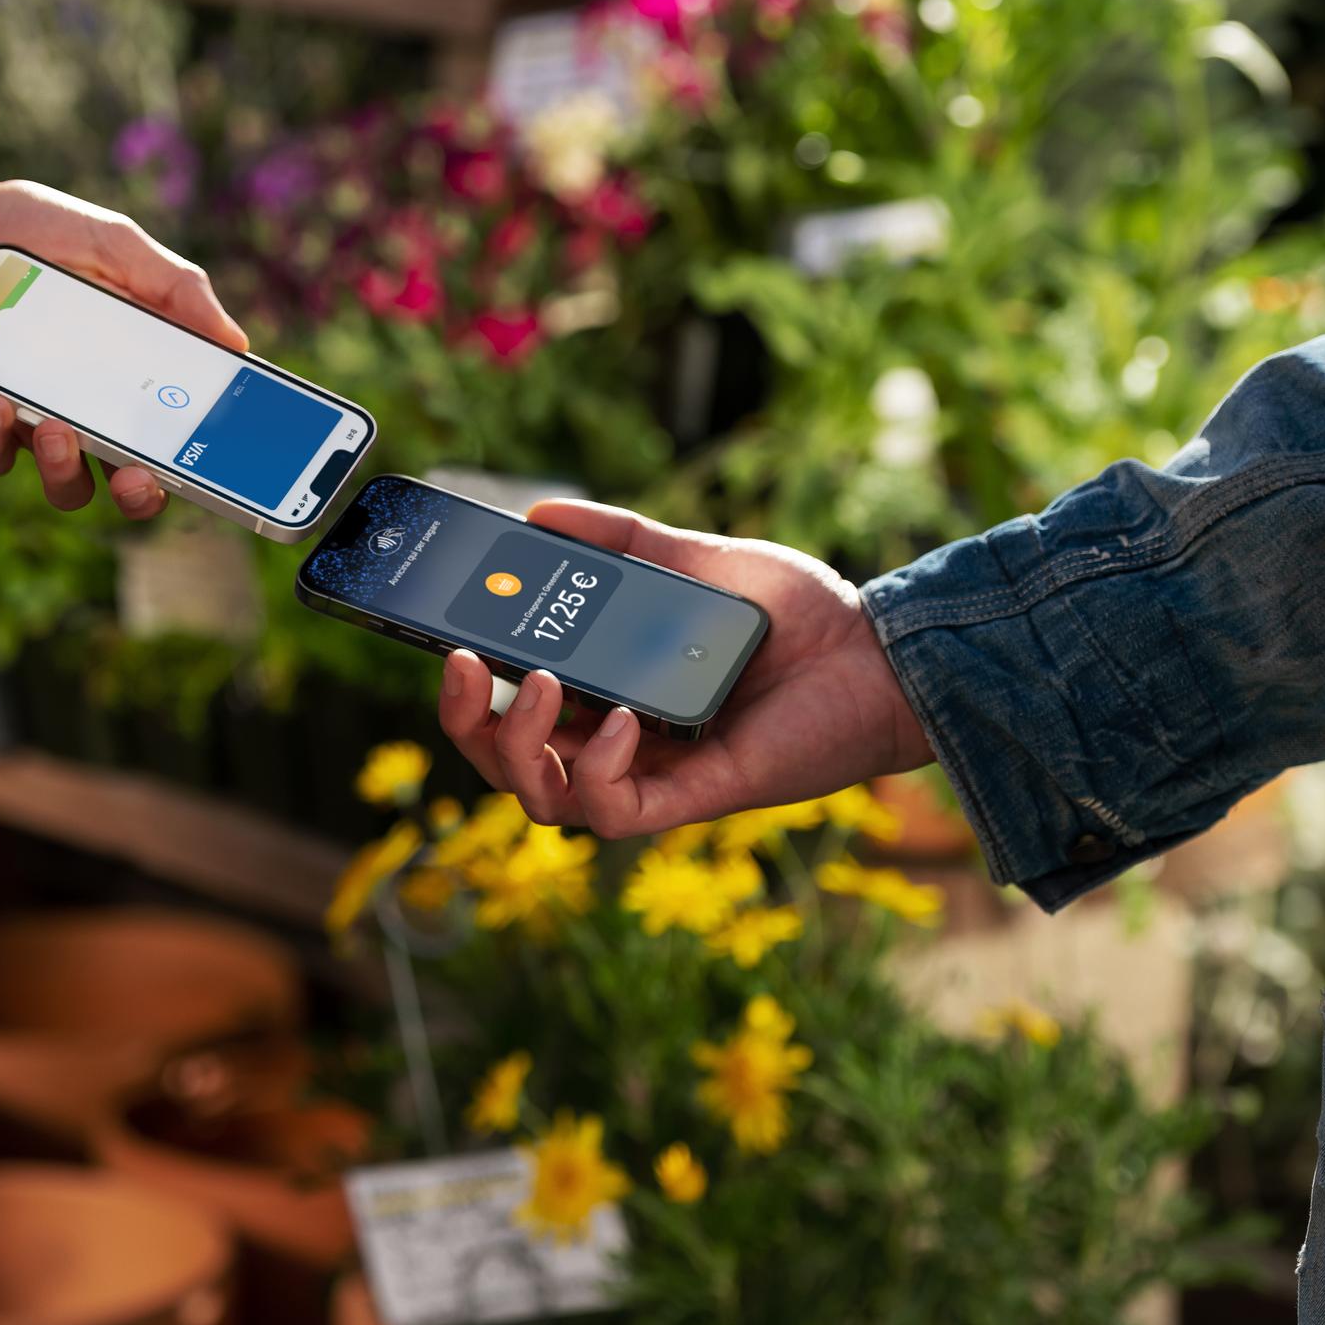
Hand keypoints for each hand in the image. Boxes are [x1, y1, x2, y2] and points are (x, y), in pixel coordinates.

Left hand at [0, 156, 247, 519]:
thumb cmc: (33, 229)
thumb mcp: (114, 243)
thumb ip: (175, 286)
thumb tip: (238, 342)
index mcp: (137, 371)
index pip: (180, 433)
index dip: (203, 462)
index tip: (219, 468)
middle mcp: (93, 407)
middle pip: (132, 480)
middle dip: (140, 494)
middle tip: (136, 476)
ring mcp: (35, 418)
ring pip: (66, 483)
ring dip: (66, 470)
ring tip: (55, 430)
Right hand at [438, 501, 933, 837]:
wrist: (880, 652)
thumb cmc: (796, 616)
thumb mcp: (693, 560)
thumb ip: (620, 539)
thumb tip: (540, 512)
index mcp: (605, 692)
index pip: (510, 705)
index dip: (466, 686)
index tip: (445, 635)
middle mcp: (615, 742)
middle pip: (505, 762)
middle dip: (467, 722)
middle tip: (465, 664)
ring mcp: (649, 774)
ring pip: (541, 799)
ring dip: (518, 746)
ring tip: (541, 686)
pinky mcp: (691, 798)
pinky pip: (612, 812)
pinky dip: (595, 771)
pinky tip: (618, 723)